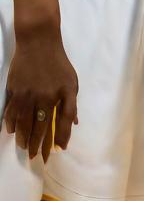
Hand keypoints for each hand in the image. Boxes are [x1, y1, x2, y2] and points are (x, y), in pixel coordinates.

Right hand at [3, 25, 77, 160]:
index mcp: (66, 91)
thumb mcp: (71, 80)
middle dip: (40, 144)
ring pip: (25, 123)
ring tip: (25, 148)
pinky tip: (13, 132)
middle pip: (43, 126)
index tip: (60, 149)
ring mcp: (30, 93)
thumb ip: (71, 103)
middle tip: (37, 157)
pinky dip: (12, 124)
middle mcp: (48, 94)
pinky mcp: (16, 91)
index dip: (62, 136)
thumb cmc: (58, 63)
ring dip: (24, 138)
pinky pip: (12, 113)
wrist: (39, 42)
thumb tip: (75, 123)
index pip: (65, 119)